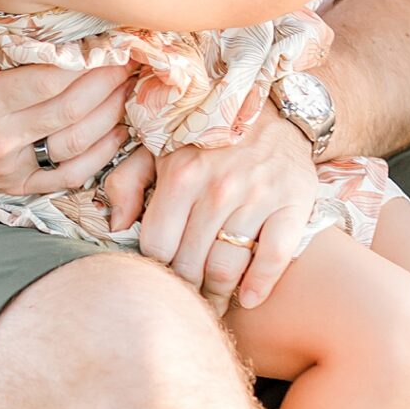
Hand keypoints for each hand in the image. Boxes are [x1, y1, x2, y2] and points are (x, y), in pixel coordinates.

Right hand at [0, 23, 133, 196]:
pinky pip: (60, 179)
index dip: (91, 58)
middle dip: (111, 81)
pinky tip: (119, 136)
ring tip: (136, 86)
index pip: (53, 79)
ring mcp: (1, 168)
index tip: (118, 34)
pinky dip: (95, 160)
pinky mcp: (1, 185)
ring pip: (75, 145)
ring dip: (112, 116)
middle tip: (140, 54)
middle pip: (72, 109)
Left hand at [135, 105, 319, 313]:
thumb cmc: (211, 134)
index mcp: (181, 174)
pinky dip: (259, 286)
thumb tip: (117, 226)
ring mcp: (257, 195)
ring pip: (227, 268)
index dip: (157, 271)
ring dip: (218, 295)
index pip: (158, 247)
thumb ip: (128, 181)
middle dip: (186, 290)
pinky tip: (249, 296)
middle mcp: (218, 186)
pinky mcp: (292, 202)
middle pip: (191, 265)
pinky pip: (272, 258)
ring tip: (215, 300)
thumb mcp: (161, 145)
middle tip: (188, 300)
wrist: (279, 108)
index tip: (162, 279)